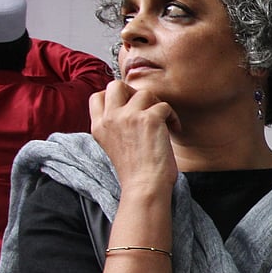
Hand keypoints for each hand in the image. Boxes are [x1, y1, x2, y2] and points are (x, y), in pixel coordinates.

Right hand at [90, 80, 180, 195]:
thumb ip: (115, 126)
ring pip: (145, 93)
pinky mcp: (149, 119)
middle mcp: (110, 119)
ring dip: (158, 105)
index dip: (116, 97)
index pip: (98, 96)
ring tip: (164, 122)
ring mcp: (128, 117)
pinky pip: (165, 106)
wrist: (145, 187)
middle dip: (134, 92)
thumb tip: (131, 107)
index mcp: (98, 126)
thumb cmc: (136, 172)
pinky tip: (173, 130)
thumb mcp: (113, 145)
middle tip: (147, 108)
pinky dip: (173, 117)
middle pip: (116, 85)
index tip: (131, 109)